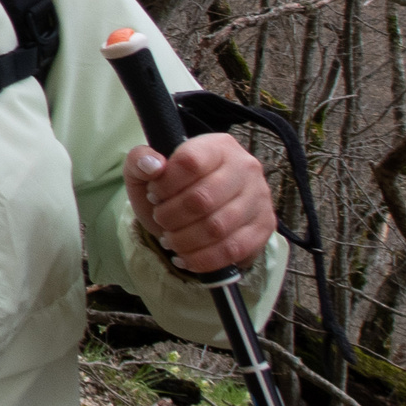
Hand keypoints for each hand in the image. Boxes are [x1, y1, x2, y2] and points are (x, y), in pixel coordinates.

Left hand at [126, 132, 276, 272]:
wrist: (197, 210)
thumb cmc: (170, 188)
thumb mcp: (146, 171)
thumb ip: (140, 161)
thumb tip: (151, 165)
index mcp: (217, 146)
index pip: (190, 162)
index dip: (165, 184)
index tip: (154, 194)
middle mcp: (245, 167)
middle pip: (203, 199)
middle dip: (171, 216)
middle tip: (160, 219)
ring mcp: (259, 198)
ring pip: (218, 227)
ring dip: (184, 240)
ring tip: (170, 239)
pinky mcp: (264, 226)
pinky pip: (233, 249)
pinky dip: (203, 258)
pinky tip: (185, 257)